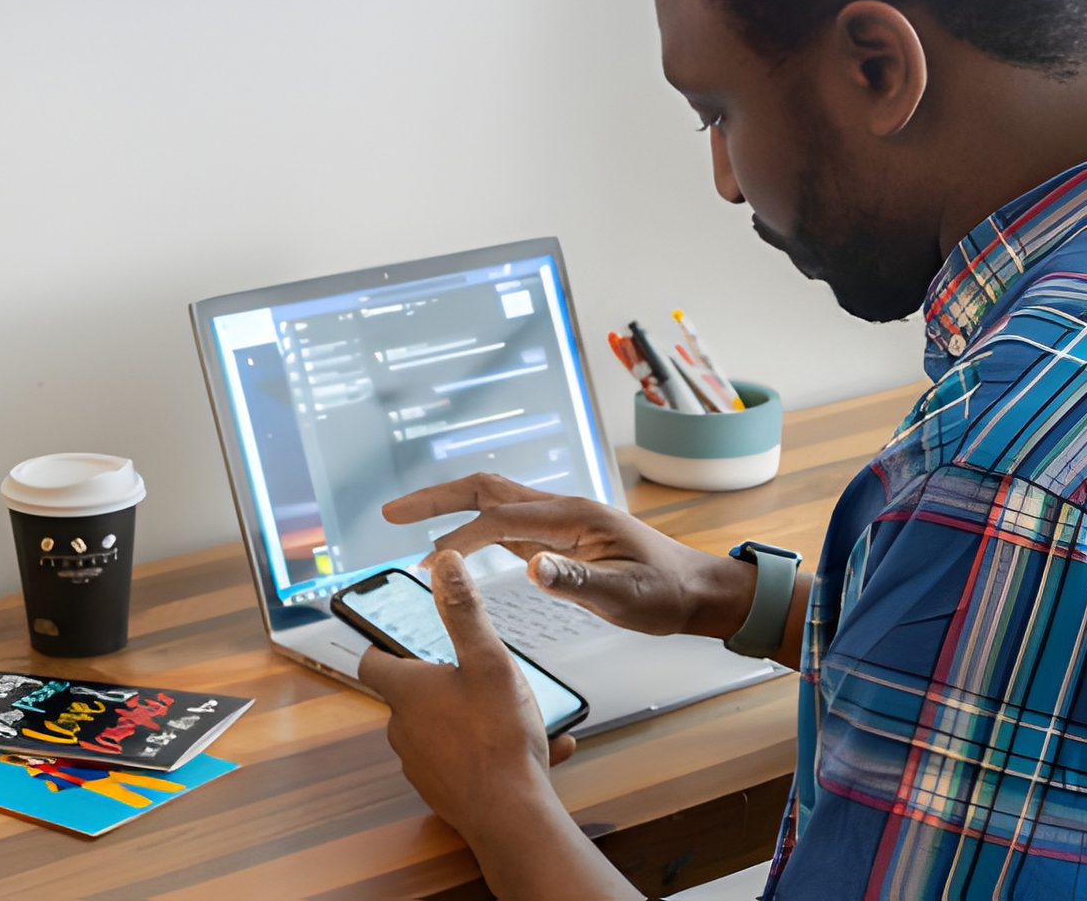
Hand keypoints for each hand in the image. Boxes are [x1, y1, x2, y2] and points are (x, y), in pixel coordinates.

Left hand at [360, 550, 640, 899]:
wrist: (510, 815)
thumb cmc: (497, 737)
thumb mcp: (488, 660)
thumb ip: (466, 611)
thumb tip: (446, 564)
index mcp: (407, 691)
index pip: (372, 662)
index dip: (383, 646)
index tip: (398, 638)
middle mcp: (404, 728)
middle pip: (411, 696)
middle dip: (443, 683)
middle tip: (478, 674)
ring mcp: (421, 764)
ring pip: (442, 730)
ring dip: (474, 718)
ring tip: (518, 715)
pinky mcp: (444, 791)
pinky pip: (466, 761)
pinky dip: (492, 751)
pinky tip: (540, 749)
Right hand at [382, 473, 755, 639]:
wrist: (695, 592)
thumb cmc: (666, 593)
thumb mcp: (627, 596)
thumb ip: (580, 582)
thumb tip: (533, 568)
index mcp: (574, 517)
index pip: (501, 518)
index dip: (459, 534)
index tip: (425, 556)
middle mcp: (561, 511)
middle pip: (487, 490)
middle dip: (437, 498)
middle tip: (391, 513)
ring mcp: (558, 524)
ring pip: (493, 502)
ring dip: (449, 508)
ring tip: (407, 523)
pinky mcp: (558, 541)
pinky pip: (505, 525)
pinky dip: (471, 529)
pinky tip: (454, 545)